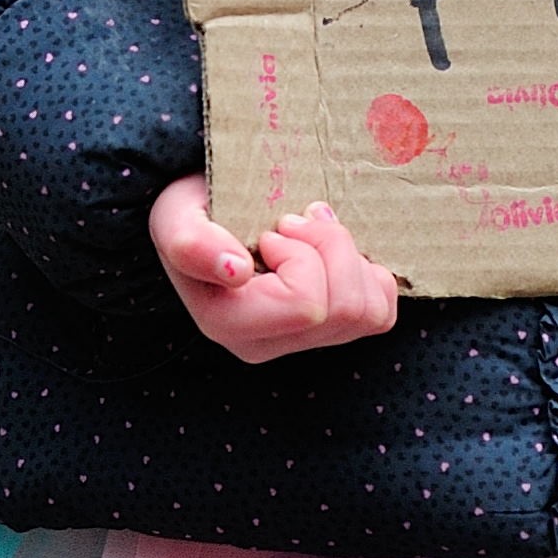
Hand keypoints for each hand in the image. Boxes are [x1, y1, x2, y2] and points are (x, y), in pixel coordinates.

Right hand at [150, 175, 403, 364]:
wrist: (204, 214)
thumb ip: (193, 244)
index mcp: (228, 324)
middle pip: (345, 309)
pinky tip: (336, 254)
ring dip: (351, 258)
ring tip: (314, 232)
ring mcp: (301, 342)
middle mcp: (265, 344)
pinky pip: (380, 314)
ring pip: (368, 314)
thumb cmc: (193, 212)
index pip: (307, 305)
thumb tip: (236, 271)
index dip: (305, 255)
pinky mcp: (329, 331)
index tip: (276, 229)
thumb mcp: (176, 217)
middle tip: (297, 221)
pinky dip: (370, 275)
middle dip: (332, 248)